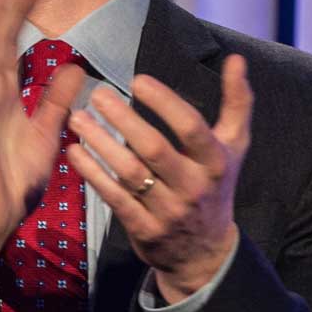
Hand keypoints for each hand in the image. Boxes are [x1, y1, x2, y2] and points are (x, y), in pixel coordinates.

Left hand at [67, 55, 251, 301]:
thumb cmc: (215, 185)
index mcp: (215, 162)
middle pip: (154, 149)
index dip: (165, 103)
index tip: (138, 81)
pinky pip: (114, 198)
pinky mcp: (144, 229)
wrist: (206, 253)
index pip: (191, 127)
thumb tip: (236, 59)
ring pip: (130, 173)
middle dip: (124, 119)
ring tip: (78, 118)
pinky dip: (92, 173)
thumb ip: (237, 102)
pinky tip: (74, 151)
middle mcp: (193, 187)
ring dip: (101, 143)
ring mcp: (167, 211)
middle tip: (97, 94)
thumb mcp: (233, 146)